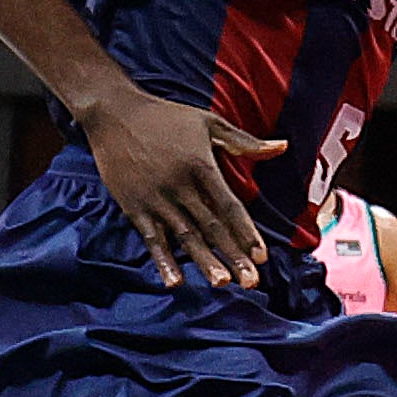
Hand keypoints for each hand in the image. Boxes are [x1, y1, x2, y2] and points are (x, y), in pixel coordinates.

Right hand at [73, 83, 286, 289]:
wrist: (113, 112)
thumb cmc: (166, 117)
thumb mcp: (208, 122)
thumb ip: (244, 142)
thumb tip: (283, 147)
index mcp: (201, 166)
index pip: (229, 206)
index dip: (246, 232)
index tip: (262, 256)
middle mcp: (180, 186)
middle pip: (211, 227)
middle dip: (233, 256)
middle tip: (252, 282)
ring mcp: (156, 199)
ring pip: (185, 236)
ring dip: (204, 262)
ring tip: (222, 284)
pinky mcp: (134, 207)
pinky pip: (152, 239)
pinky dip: (163, 261)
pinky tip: (176, 282)